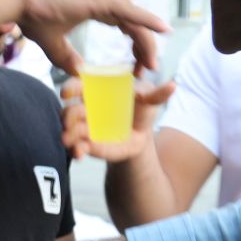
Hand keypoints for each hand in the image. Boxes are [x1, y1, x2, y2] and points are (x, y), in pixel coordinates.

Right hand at [2, 0, 171, 75]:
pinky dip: (147, 20)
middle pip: (137, 19)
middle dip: (149, 39)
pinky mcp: (99, 0)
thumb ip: (66, 57)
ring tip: (154, 64)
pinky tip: (164, 29)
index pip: (126, 18)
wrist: (17, 0)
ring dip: (148, 41)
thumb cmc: (31, 16)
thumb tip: (79, 72)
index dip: (137, 38)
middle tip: (152, 65)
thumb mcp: (52, 43)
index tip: (142, 63)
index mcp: (94, 6)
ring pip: (136, 20)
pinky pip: (130, 12)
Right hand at [61, 75, 177, 161]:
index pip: (78, 85)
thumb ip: (157, 94)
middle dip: (67, 115)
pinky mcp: (87, 144)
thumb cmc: (140, 110)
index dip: (70, 87)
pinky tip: (79, 154)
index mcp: (96, 91)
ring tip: (69, 141)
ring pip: (69, 129)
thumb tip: (173, 85)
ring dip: (68, 135)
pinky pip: (76, 147)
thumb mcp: (149, 100)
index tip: (67, 93)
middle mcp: (85, 108)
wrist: (139, 135)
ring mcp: (84, 127)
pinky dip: (76, 150)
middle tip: (69, 122)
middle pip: (69, 109)